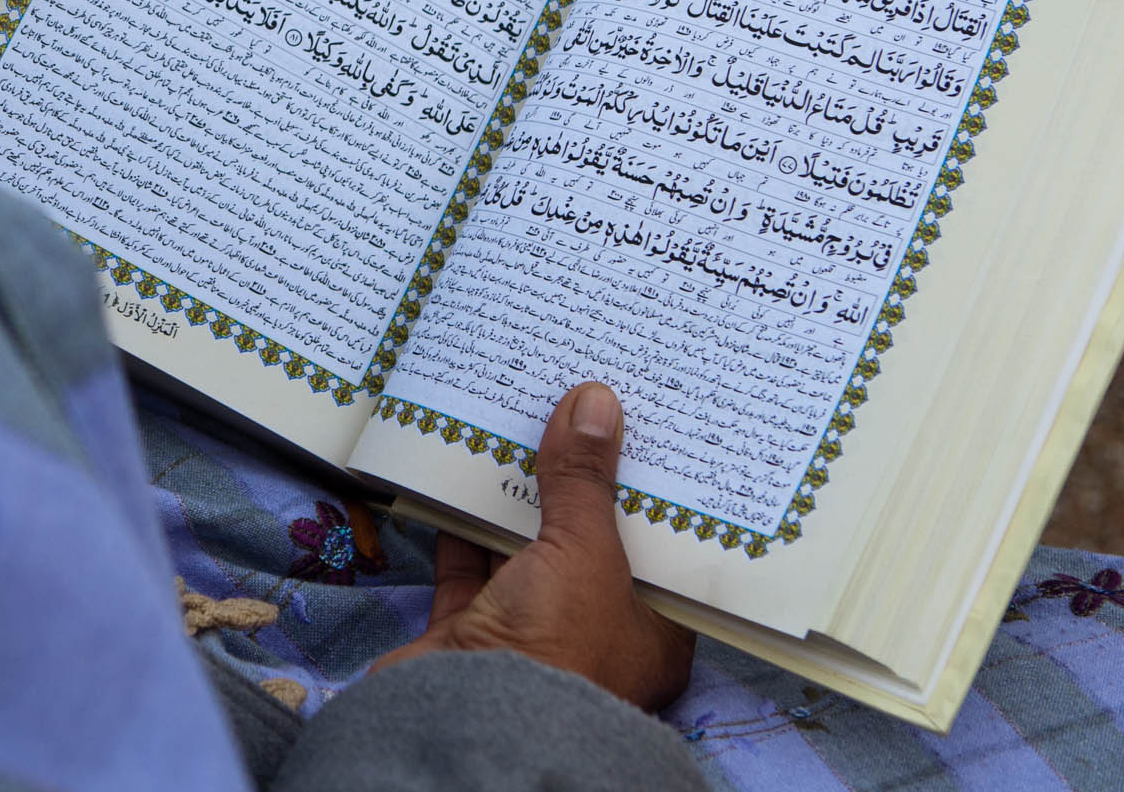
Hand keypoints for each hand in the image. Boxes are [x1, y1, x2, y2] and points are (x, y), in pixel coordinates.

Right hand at [373, 382, 694, 709]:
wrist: (467, 717)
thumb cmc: (559, 649)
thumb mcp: (584, 552)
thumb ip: (583, 480)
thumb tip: (594, 404)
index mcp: (651, 633)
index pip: (659, 549)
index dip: (650, 491)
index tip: (645, 431)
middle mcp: (592, 633)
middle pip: (589, 541)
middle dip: (579, 481)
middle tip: (581, 407)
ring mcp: (528, 632)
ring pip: (525, 548)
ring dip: (518, 494)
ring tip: (523, 420)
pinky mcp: (471, 627)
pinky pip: (469, 563)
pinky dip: (464, 519)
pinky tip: (464, 464)